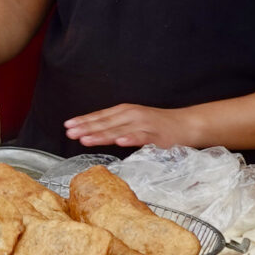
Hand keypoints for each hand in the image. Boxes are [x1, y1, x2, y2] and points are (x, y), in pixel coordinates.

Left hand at [65, 104, 198, 149]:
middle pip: (105, 122)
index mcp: (125, 112)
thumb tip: (94, 133)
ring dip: (101, 134)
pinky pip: (141, 137)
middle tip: (69, 133)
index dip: (84, 120)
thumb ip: (116, 127)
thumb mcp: (134, 122)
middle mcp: (132, 115)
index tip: (67, 125)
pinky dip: (130, 138)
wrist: (187, 124)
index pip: (100, 116)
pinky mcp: (156, 135)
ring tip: (85, 139)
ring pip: (119, 130)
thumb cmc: (159, 126)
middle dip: (86, 128)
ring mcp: (144, 124)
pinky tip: (119, 142)